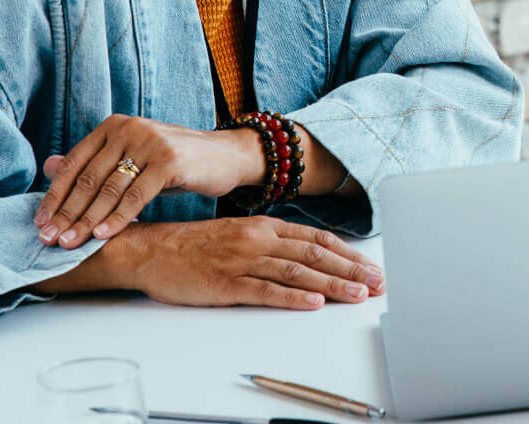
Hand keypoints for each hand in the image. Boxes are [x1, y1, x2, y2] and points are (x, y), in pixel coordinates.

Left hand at [36, 115, 262, 246]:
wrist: (224, 155)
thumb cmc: (174, 162)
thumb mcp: (131, 159)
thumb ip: (94, 163)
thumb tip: (49, 167)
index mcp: (113, 126)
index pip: (74, 164)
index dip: (55, 195)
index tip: (40, 223)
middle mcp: (128, 128)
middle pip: (88, 178)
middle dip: (66, 213)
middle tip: (49, 239)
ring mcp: (149, 142)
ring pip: (109, 188)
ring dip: (86, 220)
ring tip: (71, 243)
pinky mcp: (169, 160)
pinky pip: (137, 195)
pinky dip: (118, 217)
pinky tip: (103, 235)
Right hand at [110, 218, 384, 308]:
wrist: (150, 250)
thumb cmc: (193, 246)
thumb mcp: (238, 235)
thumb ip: (271, 243)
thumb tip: (306, 256)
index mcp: (264, 226)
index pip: (317, 239)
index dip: (348, 253)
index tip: (371, 267)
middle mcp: (258, 239)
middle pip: (315, 254)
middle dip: (351, 269)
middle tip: (378, 283)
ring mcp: (243, 261)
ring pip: (297, 272)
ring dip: (332, 284)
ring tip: (357, 295)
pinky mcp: (226, 283)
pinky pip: (265, 290)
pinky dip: (292, 297)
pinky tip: (313, 303)